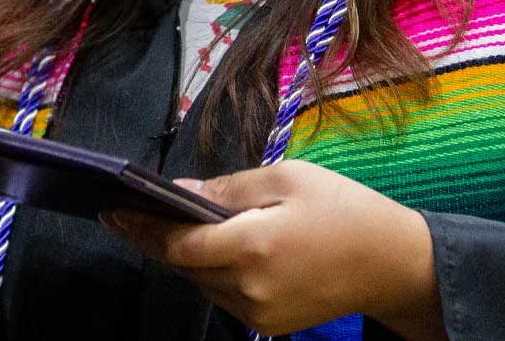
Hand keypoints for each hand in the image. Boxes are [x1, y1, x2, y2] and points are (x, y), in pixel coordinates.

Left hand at [101, 161, 446, 340]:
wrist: (393, 263)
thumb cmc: (344, 209)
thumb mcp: (287, 178)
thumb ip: (228, 187)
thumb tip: (179, 192)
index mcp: (252, 245)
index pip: (178, 242)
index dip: (141, 228)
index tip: (111, 211)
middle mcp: (248, 287)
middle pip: (184, 264)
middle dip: (162, 239)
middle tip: (136, 211)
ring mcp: (258, 313)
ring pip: (202, 282)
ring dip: (189, 256)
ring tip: (180, 226)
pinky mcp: (268, 326)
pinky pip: (224, 297)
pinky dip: (215, 272)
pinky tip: (222, 249)